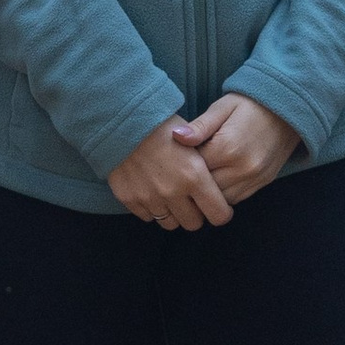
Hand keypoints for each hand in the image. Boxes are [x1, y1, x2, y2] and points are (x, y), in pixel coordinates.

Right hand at [107, 117, 236, 230]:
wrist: (123, 120)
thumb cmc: (162, 125)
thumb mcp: (193, 140)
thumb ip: (205, 168)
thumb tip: (215, 188)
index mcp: (194, 176)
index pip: (219, 215)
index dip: (222, 212)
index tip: (219, 206)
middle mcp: (173, 191)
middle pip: (193, 224)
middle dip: (196, 215)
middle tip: (193, 201)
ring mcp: (150, 197)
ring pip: (170, 223)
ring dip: (173, 213)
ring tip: (171, 196)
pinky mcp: (130, 199)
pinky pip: (147, 216)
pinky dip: (152, 208)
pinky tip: (152, 191)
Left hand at [175, 93, 299, 204]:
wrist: (288, 109)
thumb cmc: (250, 104)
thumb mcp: (222, 107)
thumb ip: (199, 126)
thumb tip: (176, 136)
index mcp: (227, 148)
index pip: (193, 169)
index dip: (181, 165)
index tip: (177, 156)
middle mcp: (242, 168)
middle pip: (204, 190)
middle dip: (192, 182)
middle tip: (184, 168)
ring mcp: (254, 179)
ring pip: (219, 200)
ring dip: (207, 192)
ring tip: (200, 175)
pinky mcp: (262, 183)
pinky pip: (235, 199)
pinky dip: (223, 194)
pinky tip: (217, 179)